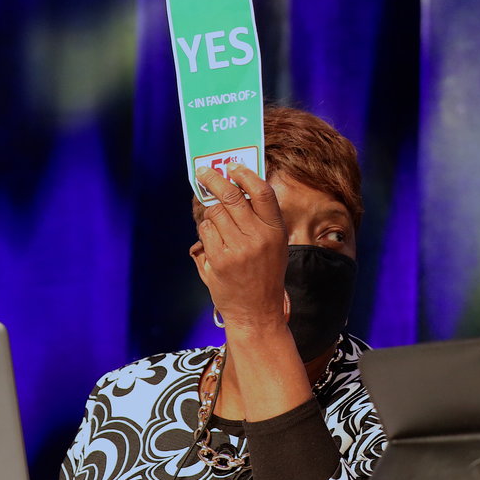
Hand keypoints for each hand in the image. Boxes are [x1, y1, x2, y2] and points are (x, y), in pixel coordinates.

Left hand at [190, 163, 287, 331]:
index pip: (262, 192)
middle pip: (232, 196)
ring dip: (210, 212)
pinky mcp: (218, 260)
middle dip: (214, 180)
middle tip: (204, 172)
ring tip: (216, 222)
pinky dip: (205, 232)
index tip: (232, 166)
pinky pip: (205, 232)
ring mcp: (237, 249)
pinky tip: (213, 242)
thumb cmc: (265, 275)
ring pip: (214, 213)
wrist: (256, 312)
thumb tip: (237, 186)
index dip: (246, 174)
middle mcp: (258, 238)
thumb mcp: (274, 246)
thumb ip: (260, 219)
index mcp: (275, 231)